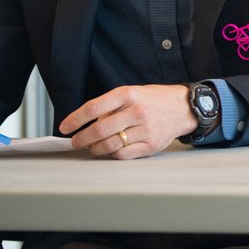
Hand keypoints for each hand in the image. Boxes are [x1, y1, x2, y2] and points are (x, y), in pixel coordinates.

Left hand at [59, 84, 196, 159]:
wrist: (183, 107)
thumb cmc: (153, 100)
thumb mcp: (133, 93)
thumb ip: (111, 107)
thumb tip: (87, 126)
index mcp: (128, 94)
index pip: (94, 108)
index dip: (75, 119)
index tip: (64, 127)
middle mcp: (137, 111)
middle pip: (99, 130)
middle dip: (81, 139)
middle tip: (75, 142)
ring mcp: (145, 129)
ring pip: (109, 145)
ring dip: (95, 149)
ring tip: (93, 147)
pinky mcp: (151, 145)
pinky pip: (122, 155)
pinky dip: (112, 154)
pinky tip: (111, 150)